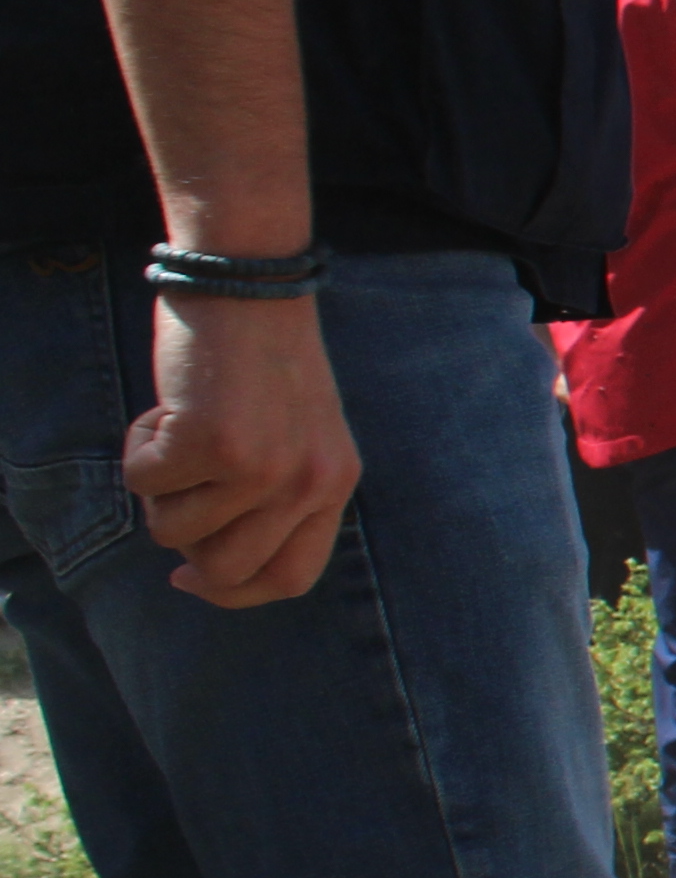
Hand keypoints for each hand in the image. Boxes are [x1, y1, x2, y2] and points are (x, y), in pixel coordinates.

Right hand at [125, 291, 359, 606]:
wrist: (248, 286)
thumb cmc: (260, 358)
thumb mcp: (294, 433)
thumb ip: (273, 495)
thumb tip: (204, 566)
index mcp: (335, 483)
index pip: (290, 578)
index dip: (233, 591)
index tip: (189, 577)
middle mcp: (307, 484)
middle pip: (224, 571)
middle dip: (181, 540)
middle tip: (173, 489)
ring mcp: (263, 468)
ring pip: (172, 531)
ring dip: (158, 485)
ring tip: (179, 428)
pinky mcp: (212, 445)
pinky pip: (144, 485)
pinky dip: (138, 448)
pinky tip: (166, 408)